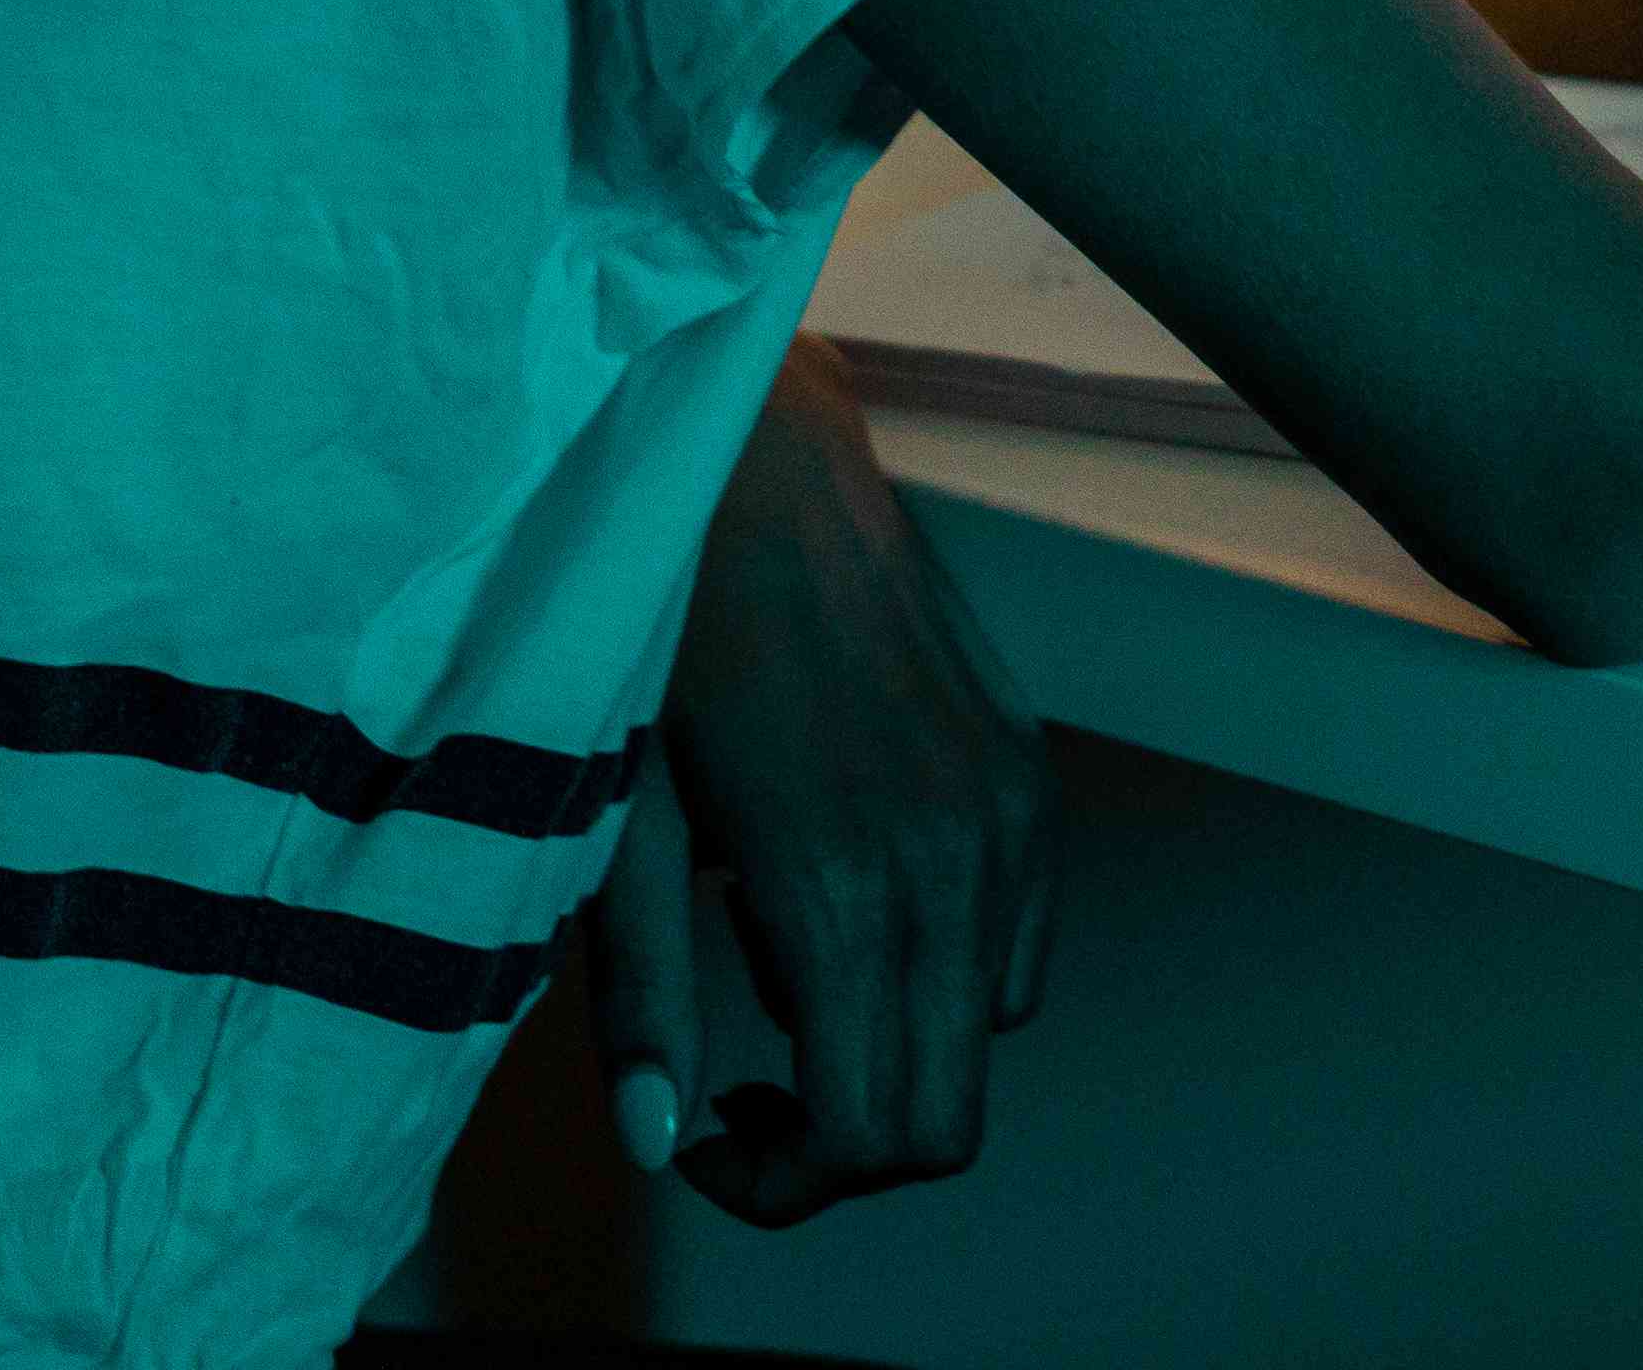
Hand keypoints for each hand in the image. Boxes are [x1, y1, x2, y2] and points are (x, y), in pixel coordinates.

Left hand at [589, 341, 1055, 1225]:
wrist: (752, 455)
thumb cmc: (654, 627)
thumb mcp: (616, 816)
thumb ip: (641, 991)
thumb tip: (654, 1144)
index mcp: (842, 890)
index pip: (870, 1138)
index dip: (785, 1188)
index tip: (710, 1144)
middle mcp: (955, 864)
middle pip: (947, 1120)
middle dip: (843, 1150)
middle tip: (748, 1099)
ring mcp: (1006, 813)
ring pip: (989, 1037)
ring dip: (895, 1056)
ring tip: (787, 983)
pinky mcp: (1026, 768)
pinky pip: (1021, 942)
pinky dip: (948, 973)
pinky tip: (853, 905)